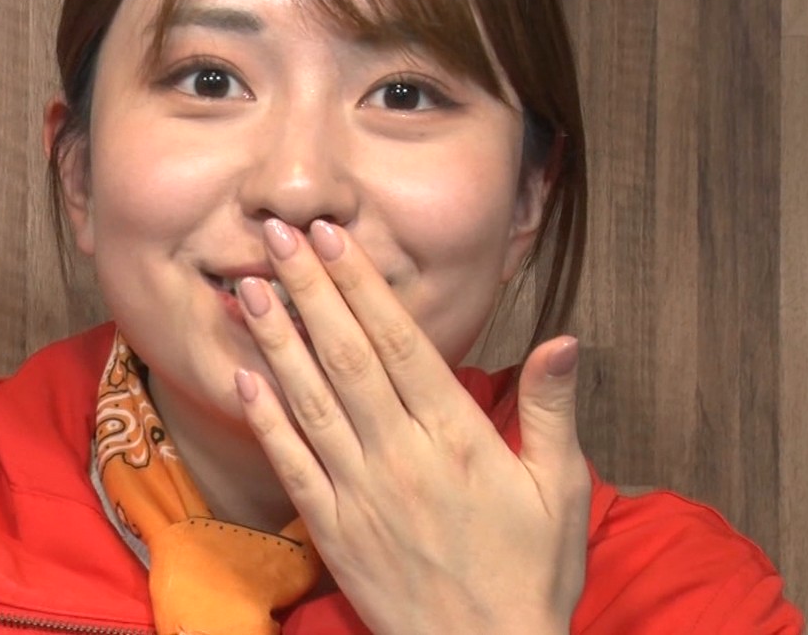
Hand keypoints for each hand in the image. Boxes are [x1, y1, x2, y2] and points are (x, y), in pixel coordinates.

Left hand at [232, 218, 590, 633]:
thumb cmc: (530, 573)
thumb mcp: (562, 490)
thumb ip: (552, 410)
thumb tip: (564, 338)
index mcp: (458, 437)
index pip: (399, 342)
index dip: (361, 284)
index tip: (332, 237)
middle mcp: (402, 455)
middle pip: (345, 356)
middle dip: (309, 290)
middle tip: (277, 234)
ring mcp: (361, 493)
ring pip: (310, 400)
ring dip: (276, 340)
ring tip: (249, 288)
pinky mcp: (333, 530)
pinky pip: (291, 465)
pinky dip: (265, 419)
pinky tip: (242, 377)